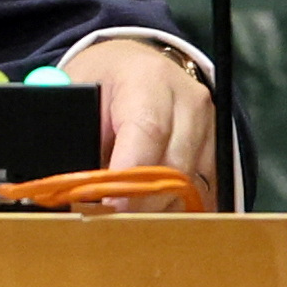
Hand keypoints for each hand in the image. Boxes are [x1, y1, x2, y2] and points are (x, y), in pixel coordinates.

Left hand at [62, 39, 220, 206]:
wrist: (132, 64)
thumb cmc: (99, 80)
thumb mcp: (73, 95)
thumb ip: (73, 135)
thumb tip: (69, 182)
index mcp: (147, 77)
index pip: (148, 131)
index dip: (130, 174)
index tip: (109, 206)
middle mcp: (186, 98)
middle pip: (173, 164)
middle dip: (140, 201)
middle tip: (109, 221)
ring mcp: (208, 123)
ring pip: (190, 183)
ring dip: (156, 206)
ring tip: (123, 215)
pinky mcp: (217, 145)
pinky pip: (201, 188)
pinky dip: (173, 204)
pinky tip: (147, 208)